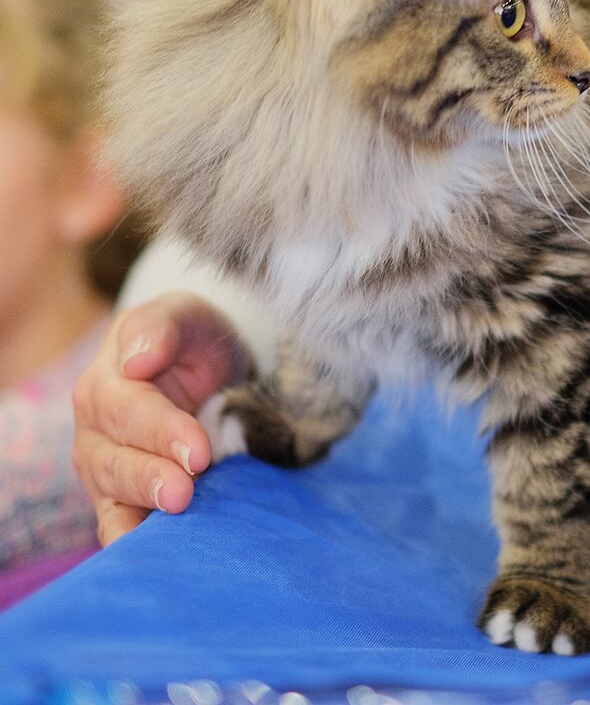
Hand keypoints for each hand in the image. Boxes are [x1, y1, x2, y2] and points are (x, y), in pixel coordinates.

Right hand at [72, 293, 247, 544]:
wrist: (205, 365)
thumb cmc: (194, 340)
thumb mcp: (186, 316)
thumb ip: (162, 327)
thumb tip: (138, 357)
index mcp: (108, 380)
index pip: (129, 409)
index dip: (162, 431)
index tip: (200, 452)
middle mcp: (97, 428)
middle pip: (115, 459)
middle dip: (150, 479)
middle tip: (184, 495)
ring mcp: (105, 466)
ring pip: (112, 495)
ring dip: (141, 510)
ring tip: (174, 520)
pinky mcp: (120, 497)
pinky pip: (116, 524)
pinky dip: (129, 542)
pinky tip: (149, 560)